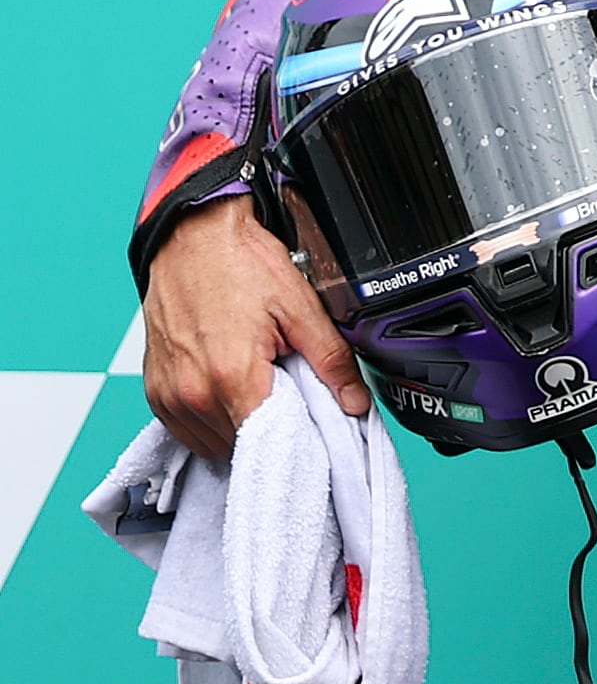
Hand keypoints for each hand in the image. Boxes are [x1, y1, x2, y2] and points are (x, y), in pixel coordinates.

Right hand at [141, 196, 368, 460]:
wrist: (193, 238)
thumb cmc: (241, 265)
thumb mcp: (300, 307)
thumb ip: (331, 360)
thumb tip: (355, 401)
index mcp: (232, 376)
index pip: (266, 444)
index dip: (296, 444)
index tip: (313, 439)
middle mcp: (193, 393)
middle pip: (241, 445)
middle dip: (271, 434)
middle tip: (292, 404)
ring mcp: (169, 395)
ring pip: (212, 443)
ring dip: (239, 429)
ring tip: (261, 392)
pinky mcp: (154, 390)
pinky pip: (186, 429)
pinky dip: (212, 422)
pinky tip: (232, 395)